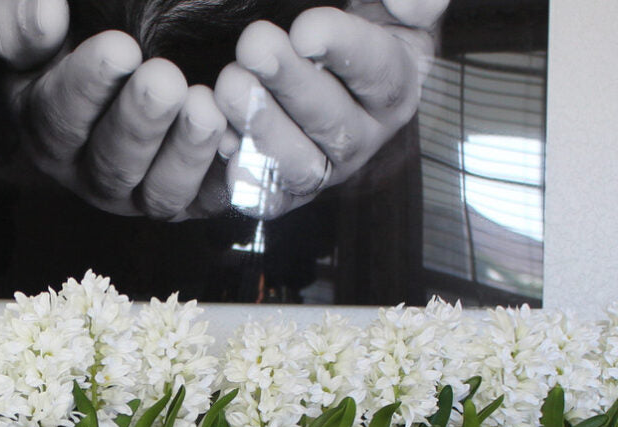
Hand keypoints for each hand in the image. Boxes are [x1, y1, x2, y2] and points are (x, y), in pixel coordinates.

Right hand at [0, 0, 234, 219]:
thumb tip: (45, 13)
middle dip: (141, 123)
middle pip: (113, 163)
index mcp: (49, 131)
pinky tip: (245, 135)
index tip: (119, 48)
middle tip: (166, 81)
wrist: (131, 67)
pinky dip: (231, 173)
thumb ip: (23, 21)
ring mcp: (144, 193)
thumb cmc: (78, 38)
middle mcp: (93, 174)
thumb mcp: (32, 26)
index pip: (59, 116)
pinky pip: (212, 197)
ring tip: (208, 108)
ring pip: (163, 191)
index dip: (87, 86)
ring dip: (187, 153)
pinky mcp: (193, 200)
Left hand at [214, 0, 447, 219]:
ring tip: (230, 85)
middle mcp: (362, 138)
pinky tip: (224, 147)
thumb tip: (407, 6)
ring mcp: (322, 169)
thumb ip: (410, 0)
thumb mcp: (386, 3)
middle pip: (333, 122)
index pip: (379, 73)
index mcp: (393, 87)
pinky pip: (270, 198)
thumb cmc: (347, 19)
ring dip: (263, 128)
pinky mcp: (284, 192)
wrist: (300, 58)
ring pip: (301, 166)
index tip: (306, 29)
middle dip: (291, 84)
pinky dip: (247, 180)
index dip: (345, 51)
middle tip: (253, 46)